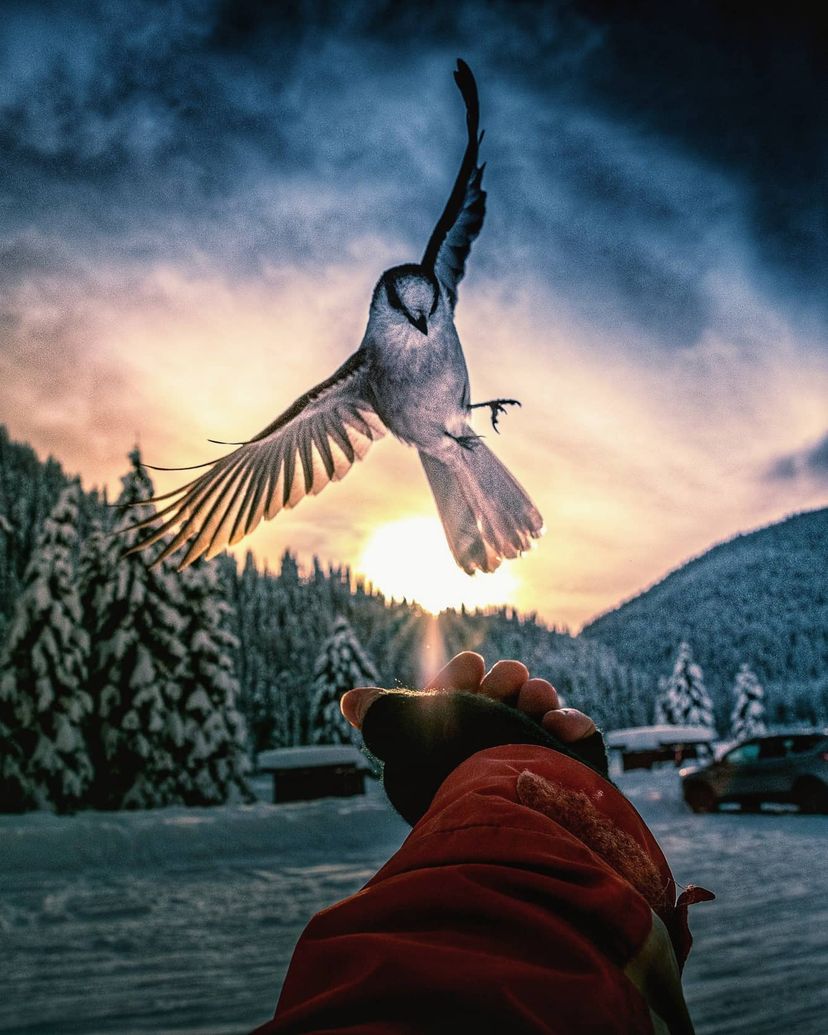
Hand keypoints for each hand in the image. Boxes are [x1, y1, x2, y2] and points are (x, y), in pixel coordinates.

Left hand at [340, 652, 606, 825]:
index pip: (455, 709)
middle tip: (509, 679)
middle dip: (504, 681)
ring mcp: (531, 767)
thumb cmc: (459, 768)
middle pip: (500, 704)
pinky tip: (559, 724)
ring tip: (536, 699)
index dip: (460, 680)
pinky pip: (573, 738)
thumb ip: (383, 713)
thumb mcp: (409, 732)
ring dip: (537, 696)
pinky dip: (571, 725)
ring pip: (538, 713)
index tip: (471, 664)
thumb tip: (349, 701)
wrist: (516, 819)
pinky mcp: (569, 775)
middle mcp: (488, 761)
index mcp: (449, 756)